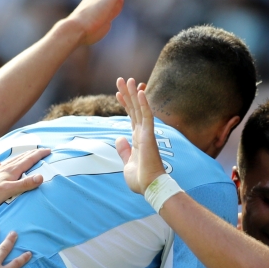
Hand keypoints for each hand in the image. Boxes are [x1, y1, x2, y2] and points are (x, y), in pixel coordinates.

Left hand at [0, 148, 50, 213]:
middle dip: (32, 154)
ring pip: (11, 161)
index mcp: (11, 171)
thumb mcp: (10, 191)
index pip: (28, 160)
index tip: (49, 150)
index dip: (39, 155)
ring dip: (21, 157)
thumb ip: (26, 184)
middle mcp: (4, 168)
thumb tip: (41, 176)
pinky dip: (2, 163)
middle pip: (21, 158)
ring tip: (26, 154)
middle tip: (42, 150)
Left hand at [115, 77, 166, 193]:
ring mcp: (147, 133)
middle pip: (134, 109)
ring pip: (140, 109)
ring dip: (133, 94)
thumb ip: (124, 151)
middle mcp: (143, 133)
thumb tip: (119, 139)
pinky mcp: (150, 136)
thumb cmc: (141, 180)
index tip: (118, 93)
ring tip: (127, 79)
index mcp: (138, 139)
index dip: (125, 104)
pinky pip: (147, 117)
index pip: (131, 117)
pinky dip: (144, 104)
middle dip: (127, 93)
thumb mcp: (127, 164)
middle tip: (121, 79)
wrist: (149, 188)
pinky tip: (140, 92)